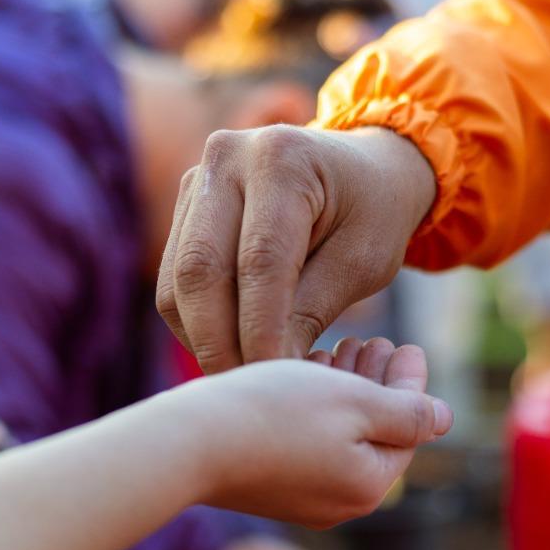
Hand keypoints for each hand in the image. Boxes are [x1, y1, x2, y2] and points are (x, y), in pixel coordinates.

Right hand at [157, 126, 435, 372]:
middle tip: (249, 393)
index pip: (259, 261)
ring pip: (179, 280)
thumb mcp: (362, 261)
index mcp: (283, 159)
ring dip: (203, 339)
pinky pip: (174, 280)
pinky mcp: (186, 207)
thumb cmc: (374, 214)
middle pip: (201, 269)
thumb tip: (268, 370)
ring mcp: (198, 180)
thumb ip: (312, 308)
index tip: (276, 382)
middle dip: (220, 342)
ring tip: (242, 379)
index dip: (261, 329)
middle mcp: (227, 157)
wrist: (363, 169)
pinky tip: (230, 350)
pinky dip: (197, 324)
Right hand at [166, 337, 451, 527]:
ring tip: (336, 350)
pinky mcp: (265, 491)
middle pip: (374, 436)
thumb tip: (445, 419)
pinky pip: (304, 449)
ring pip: (337, 440)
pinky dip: (310, 412)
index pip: (409, 428)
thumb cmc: (273, 413)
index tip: (407, 343)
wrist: (186, 444)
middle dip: (377, 385)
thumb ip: (407, 411)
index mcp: (370, 485)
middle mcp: (339, 505)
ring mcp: (299, 502)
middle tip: (373, 341)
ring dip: (342, 393)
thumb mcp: (355, 402)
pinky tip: (299, 378)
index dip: (410, 381)